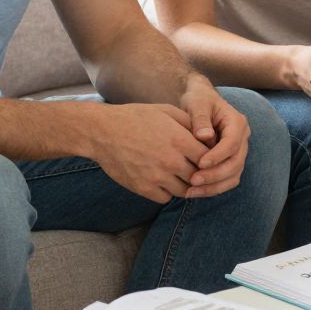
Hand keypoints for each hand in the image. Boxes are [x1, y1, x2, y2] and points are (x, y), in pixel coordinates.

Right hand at [87, 103, 207, 202]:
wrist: (102, 131)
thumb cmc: (135, 118)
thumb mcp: (166, 111)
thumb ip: (190, 124)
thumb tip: (208, 137)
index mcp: (179, 140)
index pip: (208, 158)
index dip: (209, 158)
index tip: (203, 155)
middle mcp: (171, 161)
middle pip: (199, 177)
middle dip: (199, 173)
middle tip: (193, 168)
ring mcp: (157, 177)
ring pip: (184, 190)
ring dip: (184, 184)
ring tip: (178, 175)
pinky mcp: (143, 188)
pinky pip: (165, 197)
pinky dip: (167, 192)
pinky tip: (162, 180)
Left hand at [177, 76, 249, 196]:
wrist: (201, 101)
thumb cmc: (198, 100)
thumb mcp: (197, 103)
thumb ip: (200, 119)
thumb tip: (205, 137)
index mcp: (237, 123)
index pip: (232, 144)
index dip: (217, 156)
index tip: (199, 163)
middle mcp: (242, 139)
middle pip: (235, 163)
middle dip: (215, 175)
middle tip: (193, 181)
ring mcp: (238, 152)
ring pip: (234, 175)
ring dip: (214, 186)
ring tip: (191, 192)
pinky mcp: (230, 162)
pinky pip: (227, 180)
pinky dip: (213, 188)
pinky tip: (194, 192)